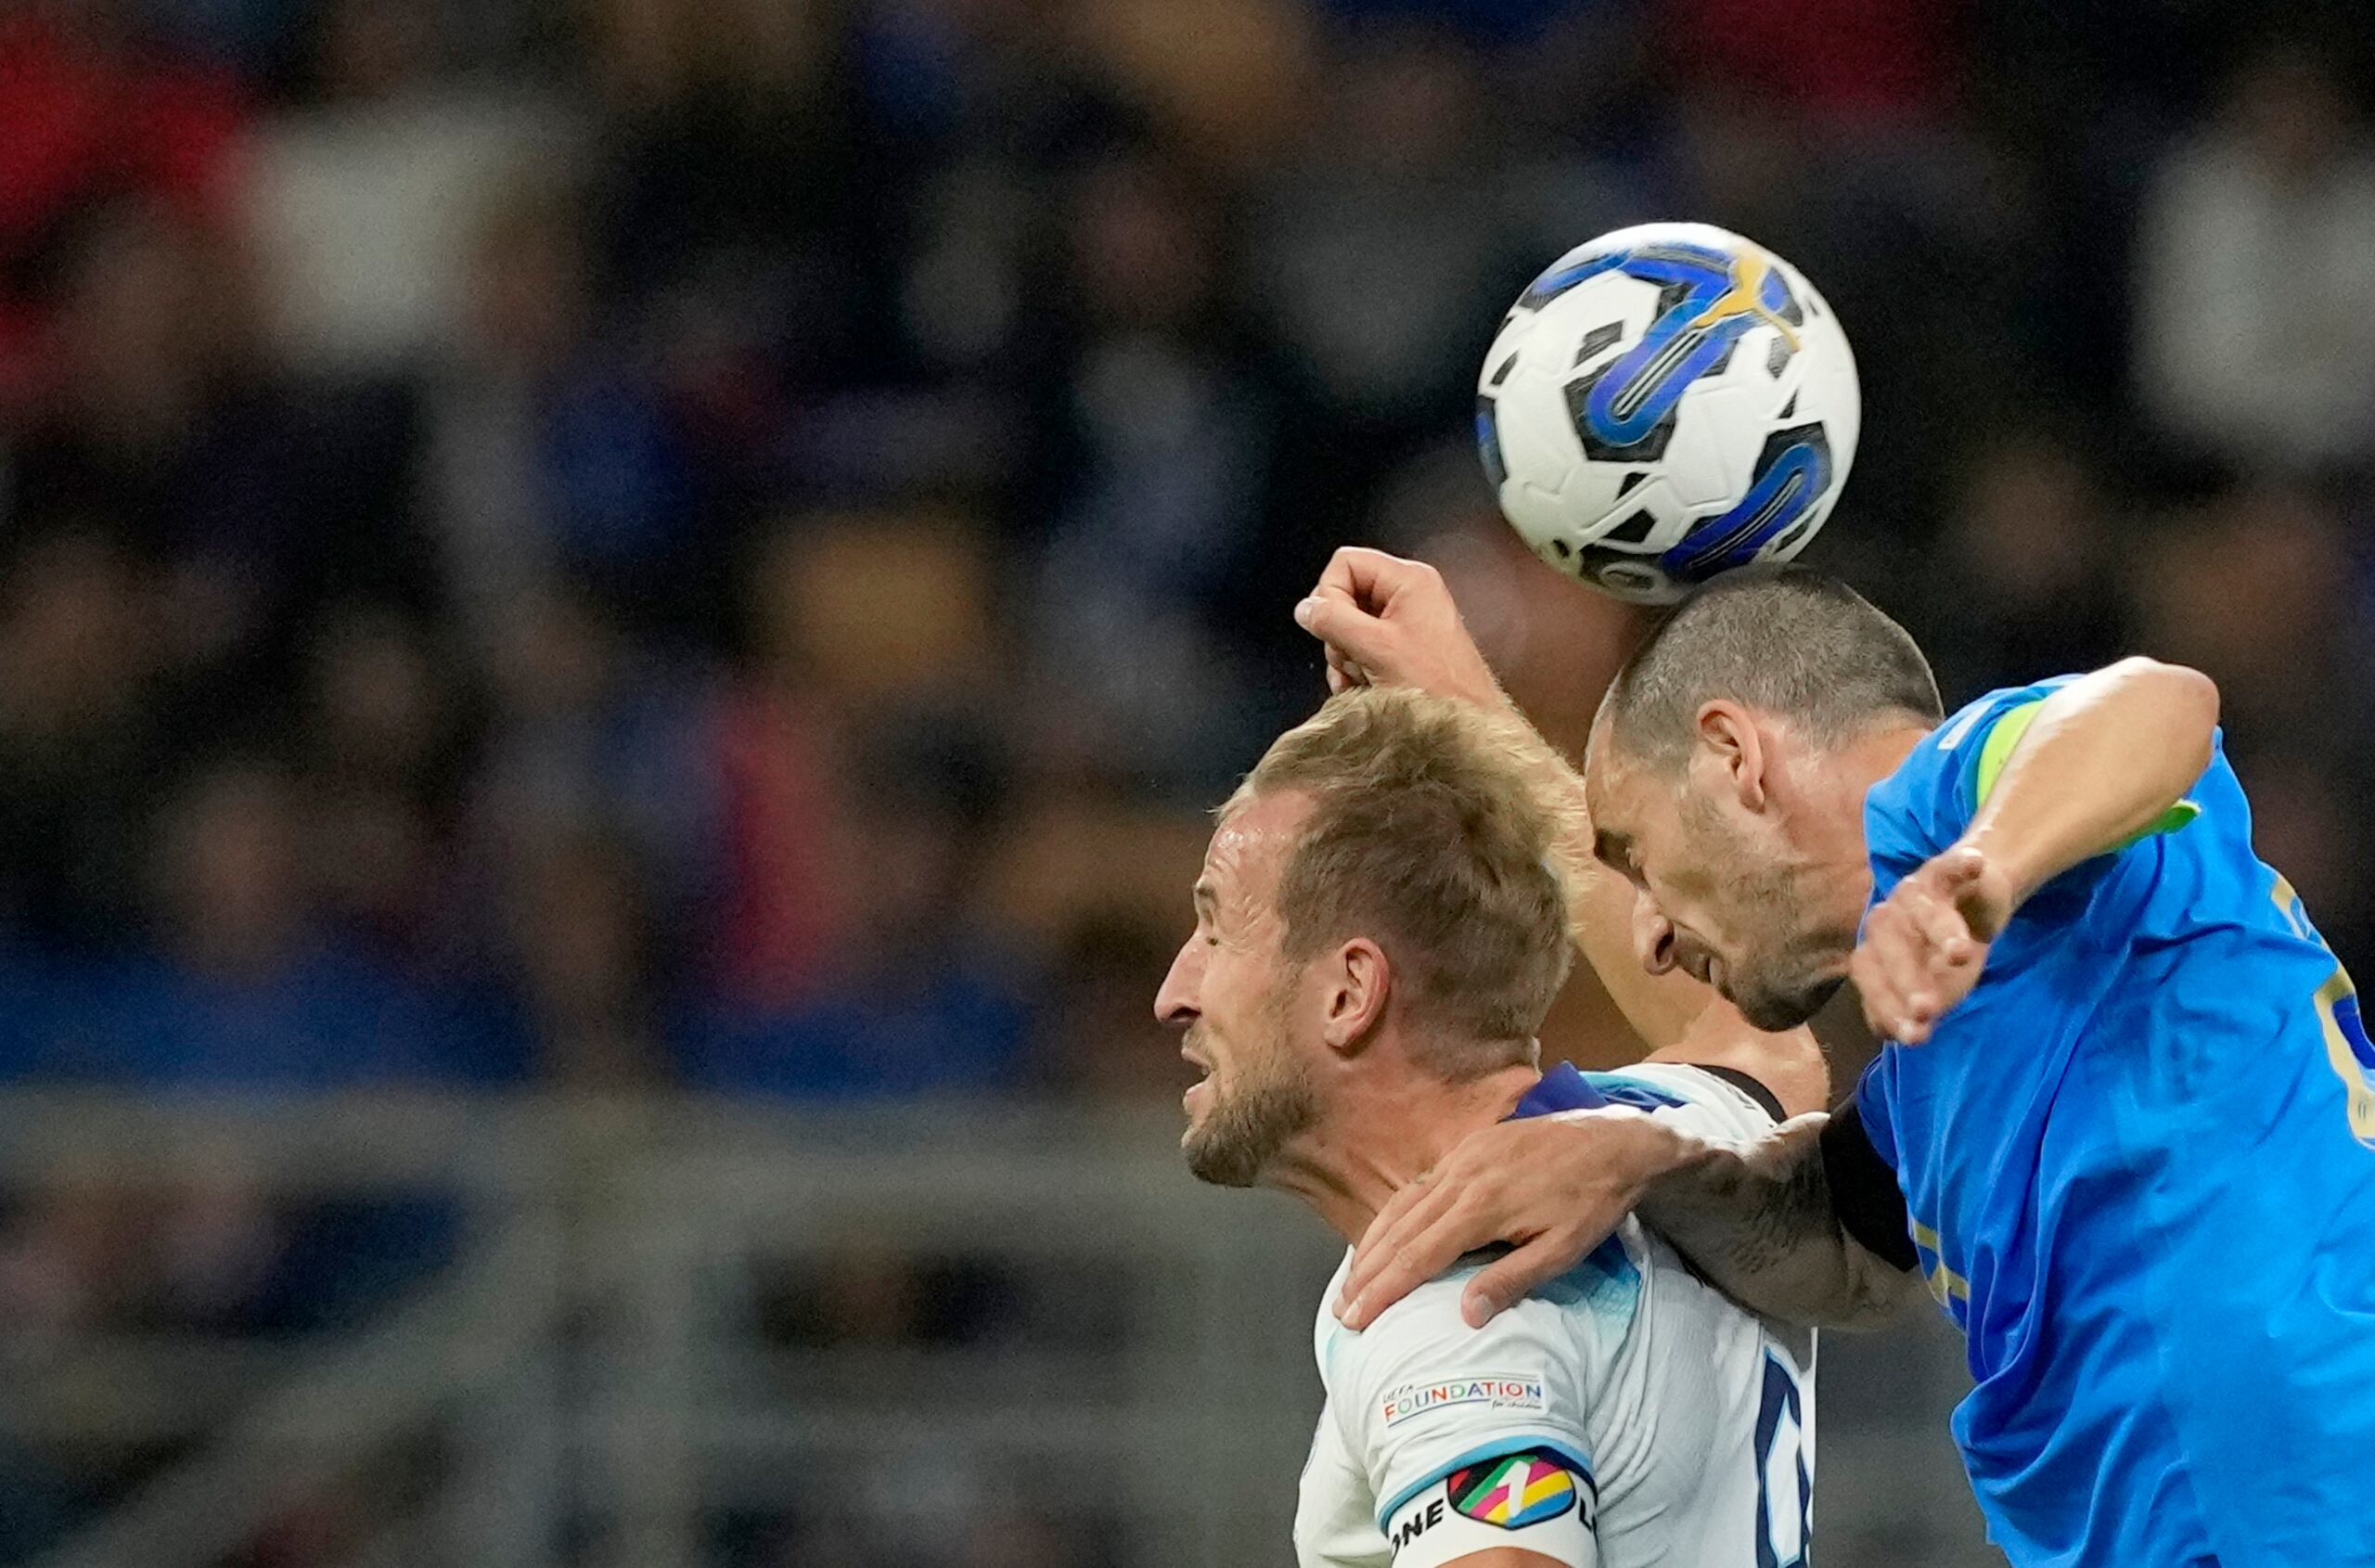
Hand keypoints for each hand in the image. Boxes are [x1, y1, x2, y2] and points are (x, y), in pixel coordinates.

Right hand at [1293, 547, 1501, 708]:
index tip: (1335, 628)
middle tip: (1355, 659)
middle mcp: (1408, 594)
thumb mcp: (1375, 648)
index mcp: (1408, 579)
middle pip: (1344, 595)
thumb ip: (1333, 621)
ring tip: (1364, 679)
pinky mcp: (1403, 646)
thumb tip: (1305, 609)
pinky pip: (1362, 646)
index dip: (1331, 594)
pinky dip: (1355, 668)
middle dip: (1339, 634)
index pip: (1345, 563)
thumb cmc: (1439, 686)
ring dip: (1346, 657)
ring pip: (1348, 626)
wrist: (1469, 725)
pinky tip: (1364, 688)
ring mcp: (1406, 621)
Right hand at [1335, 1110, 1685, 1330]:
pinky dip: (1393, 1214)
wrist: (1615, 1139)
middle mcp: (1461, 1177)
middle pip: (1400, 1232)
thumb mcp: (1563, 1249)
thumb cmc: (1592, 1202)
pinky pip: (1419, 1185)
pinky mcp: (1469, 1147)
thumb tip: (1466, 1314)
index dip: (1384, 1289)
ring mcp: (1462, 1158)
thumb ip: (1512, 1279)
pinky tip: (1385, 1233)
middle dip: (1368, 1273)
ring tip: (1352, 1279)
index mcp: (1483, 1207)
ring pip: (1403, 1205)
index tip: (1357, 1318)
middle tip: (1342, 1308)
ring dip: (1373, 1244)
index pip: (1419, 1256)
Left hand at [1850, 844, 2012, 1043]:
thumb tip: (1906, 1037)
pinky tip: (1975, 865)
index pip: (1870, 978)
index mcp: (1876, 951)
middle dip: (1905, 980)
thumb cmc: (1943, 955)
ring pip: (1919, 910)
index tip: (1913, 1036)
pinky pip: (1950, 865)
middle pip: (1888, 946)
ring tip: (1962, 955)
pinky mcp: (1943, 869)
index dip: (1886, 1006)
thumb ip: (1918, 1012)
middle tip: (1927, 1009)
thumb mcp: (1936, 989)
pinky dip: (1962, 864)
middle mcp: (1886, 920)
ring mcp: (1912, 892)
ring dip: (1939, 931)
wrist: (1972, 904)